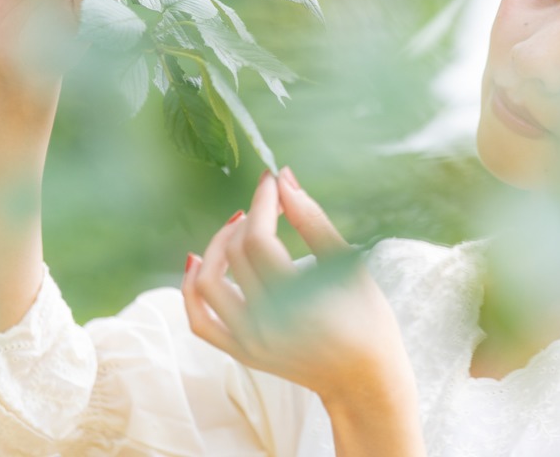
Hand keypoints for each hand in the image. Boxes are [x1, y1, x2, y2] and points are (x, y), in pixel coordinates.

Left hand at [182, 168, 415, 407]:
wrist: (363, 379)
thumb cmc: (367, 319)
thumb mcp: (349, 266)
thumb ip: (314, 221)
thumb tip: (284, 179)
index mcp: (298, 304)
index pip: (259, 240)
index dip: (262, 203)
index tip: (272, 180)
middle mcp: (266, 326)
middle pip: (235, 255)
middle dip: (248, 217)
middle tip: (269, 201)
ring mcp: (248, 343)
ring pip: (208, 283)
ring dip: (218, 246)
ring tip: (241, 226)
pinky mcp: (240, 352)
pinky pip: (199, 319)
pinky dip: (192, 289)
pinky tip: (199, 261)